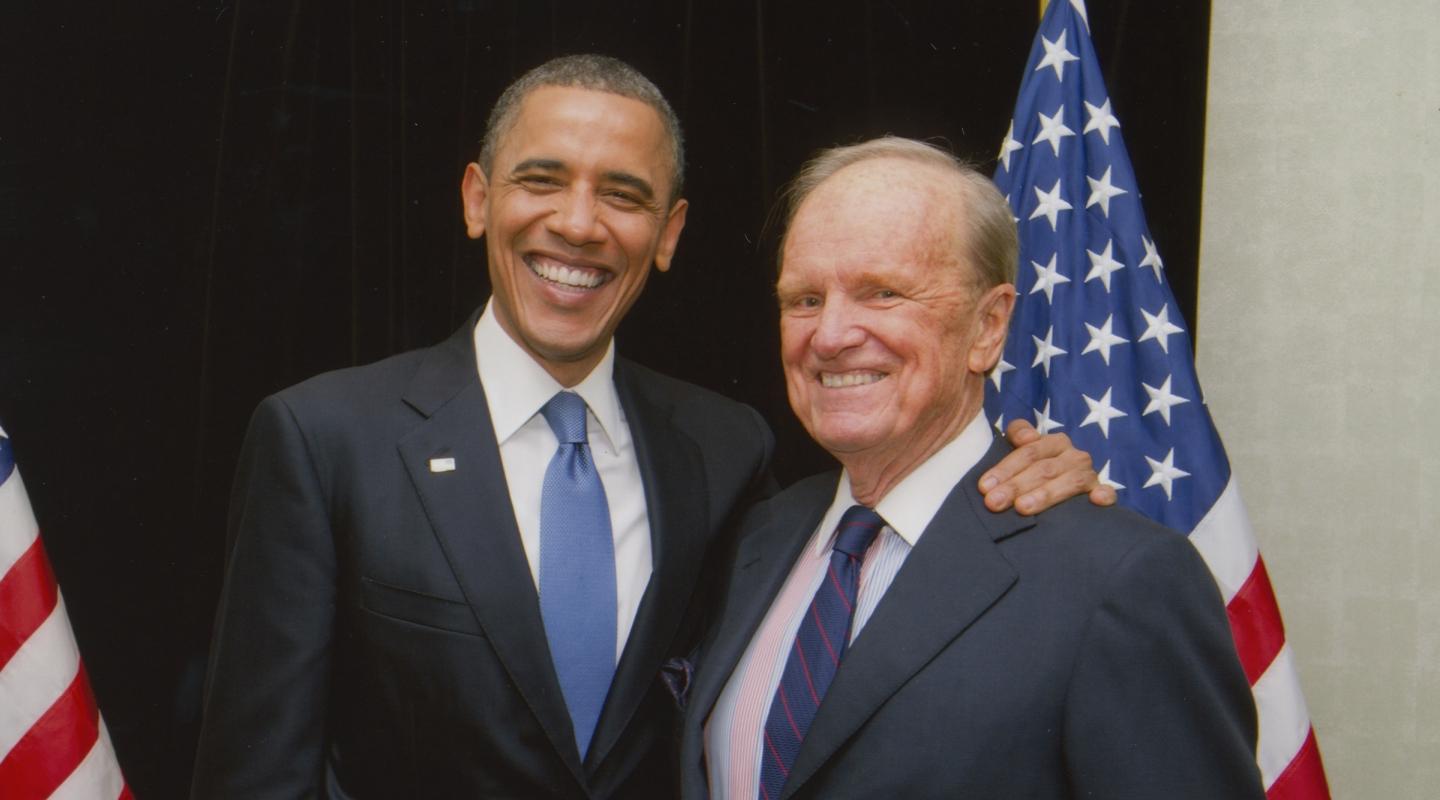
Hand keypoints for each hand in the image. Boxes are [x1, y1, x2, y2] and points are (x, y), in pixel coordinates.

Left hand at [978, 419, 1116, 514]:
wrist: (1061, 484)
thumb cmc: (1034, 469)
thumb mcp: (1023, 449)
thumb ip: (1018, 434)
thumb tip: (1026, 437)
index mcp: (1054, 442)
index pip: (1028, 452)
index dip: (1005, 468)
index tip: (984, 486)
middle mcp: (1073, 455)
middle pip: (1044, 469)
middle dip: (1016, 486)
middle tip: (994, 502)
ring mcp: (1089, 474)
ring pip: (1069, 481)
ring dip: (1045, 495)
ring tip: (1022, 508)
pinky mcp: (1100, 492)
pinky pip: (1107, 492)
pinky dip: (1103, 494)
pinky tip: (1095, 501)